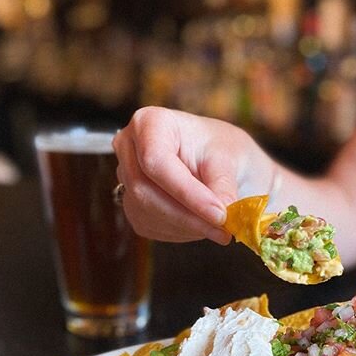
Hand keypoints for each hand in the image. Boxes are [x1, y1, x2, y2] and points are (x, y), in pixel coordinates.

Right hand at [113, 107, 276, 243]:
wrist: (216, 162)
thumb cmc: (220, 149)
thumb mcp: (228, 158)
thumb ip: (223, 184)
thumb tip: (222, 213)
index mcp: (149, 123)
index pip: (156, 161)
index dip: (187, 193)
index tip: (219, 214)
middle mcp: (129, 148)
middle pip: (145, 191)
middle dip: (188, 216)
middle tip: (224, 229)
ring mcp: (126, 178)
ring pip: (147, 213)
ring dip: (187, 227)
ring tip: (220, 228)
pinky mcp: (132, 205)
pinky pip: (150, 226)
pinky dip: (181, 232)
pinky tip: (202, 225)